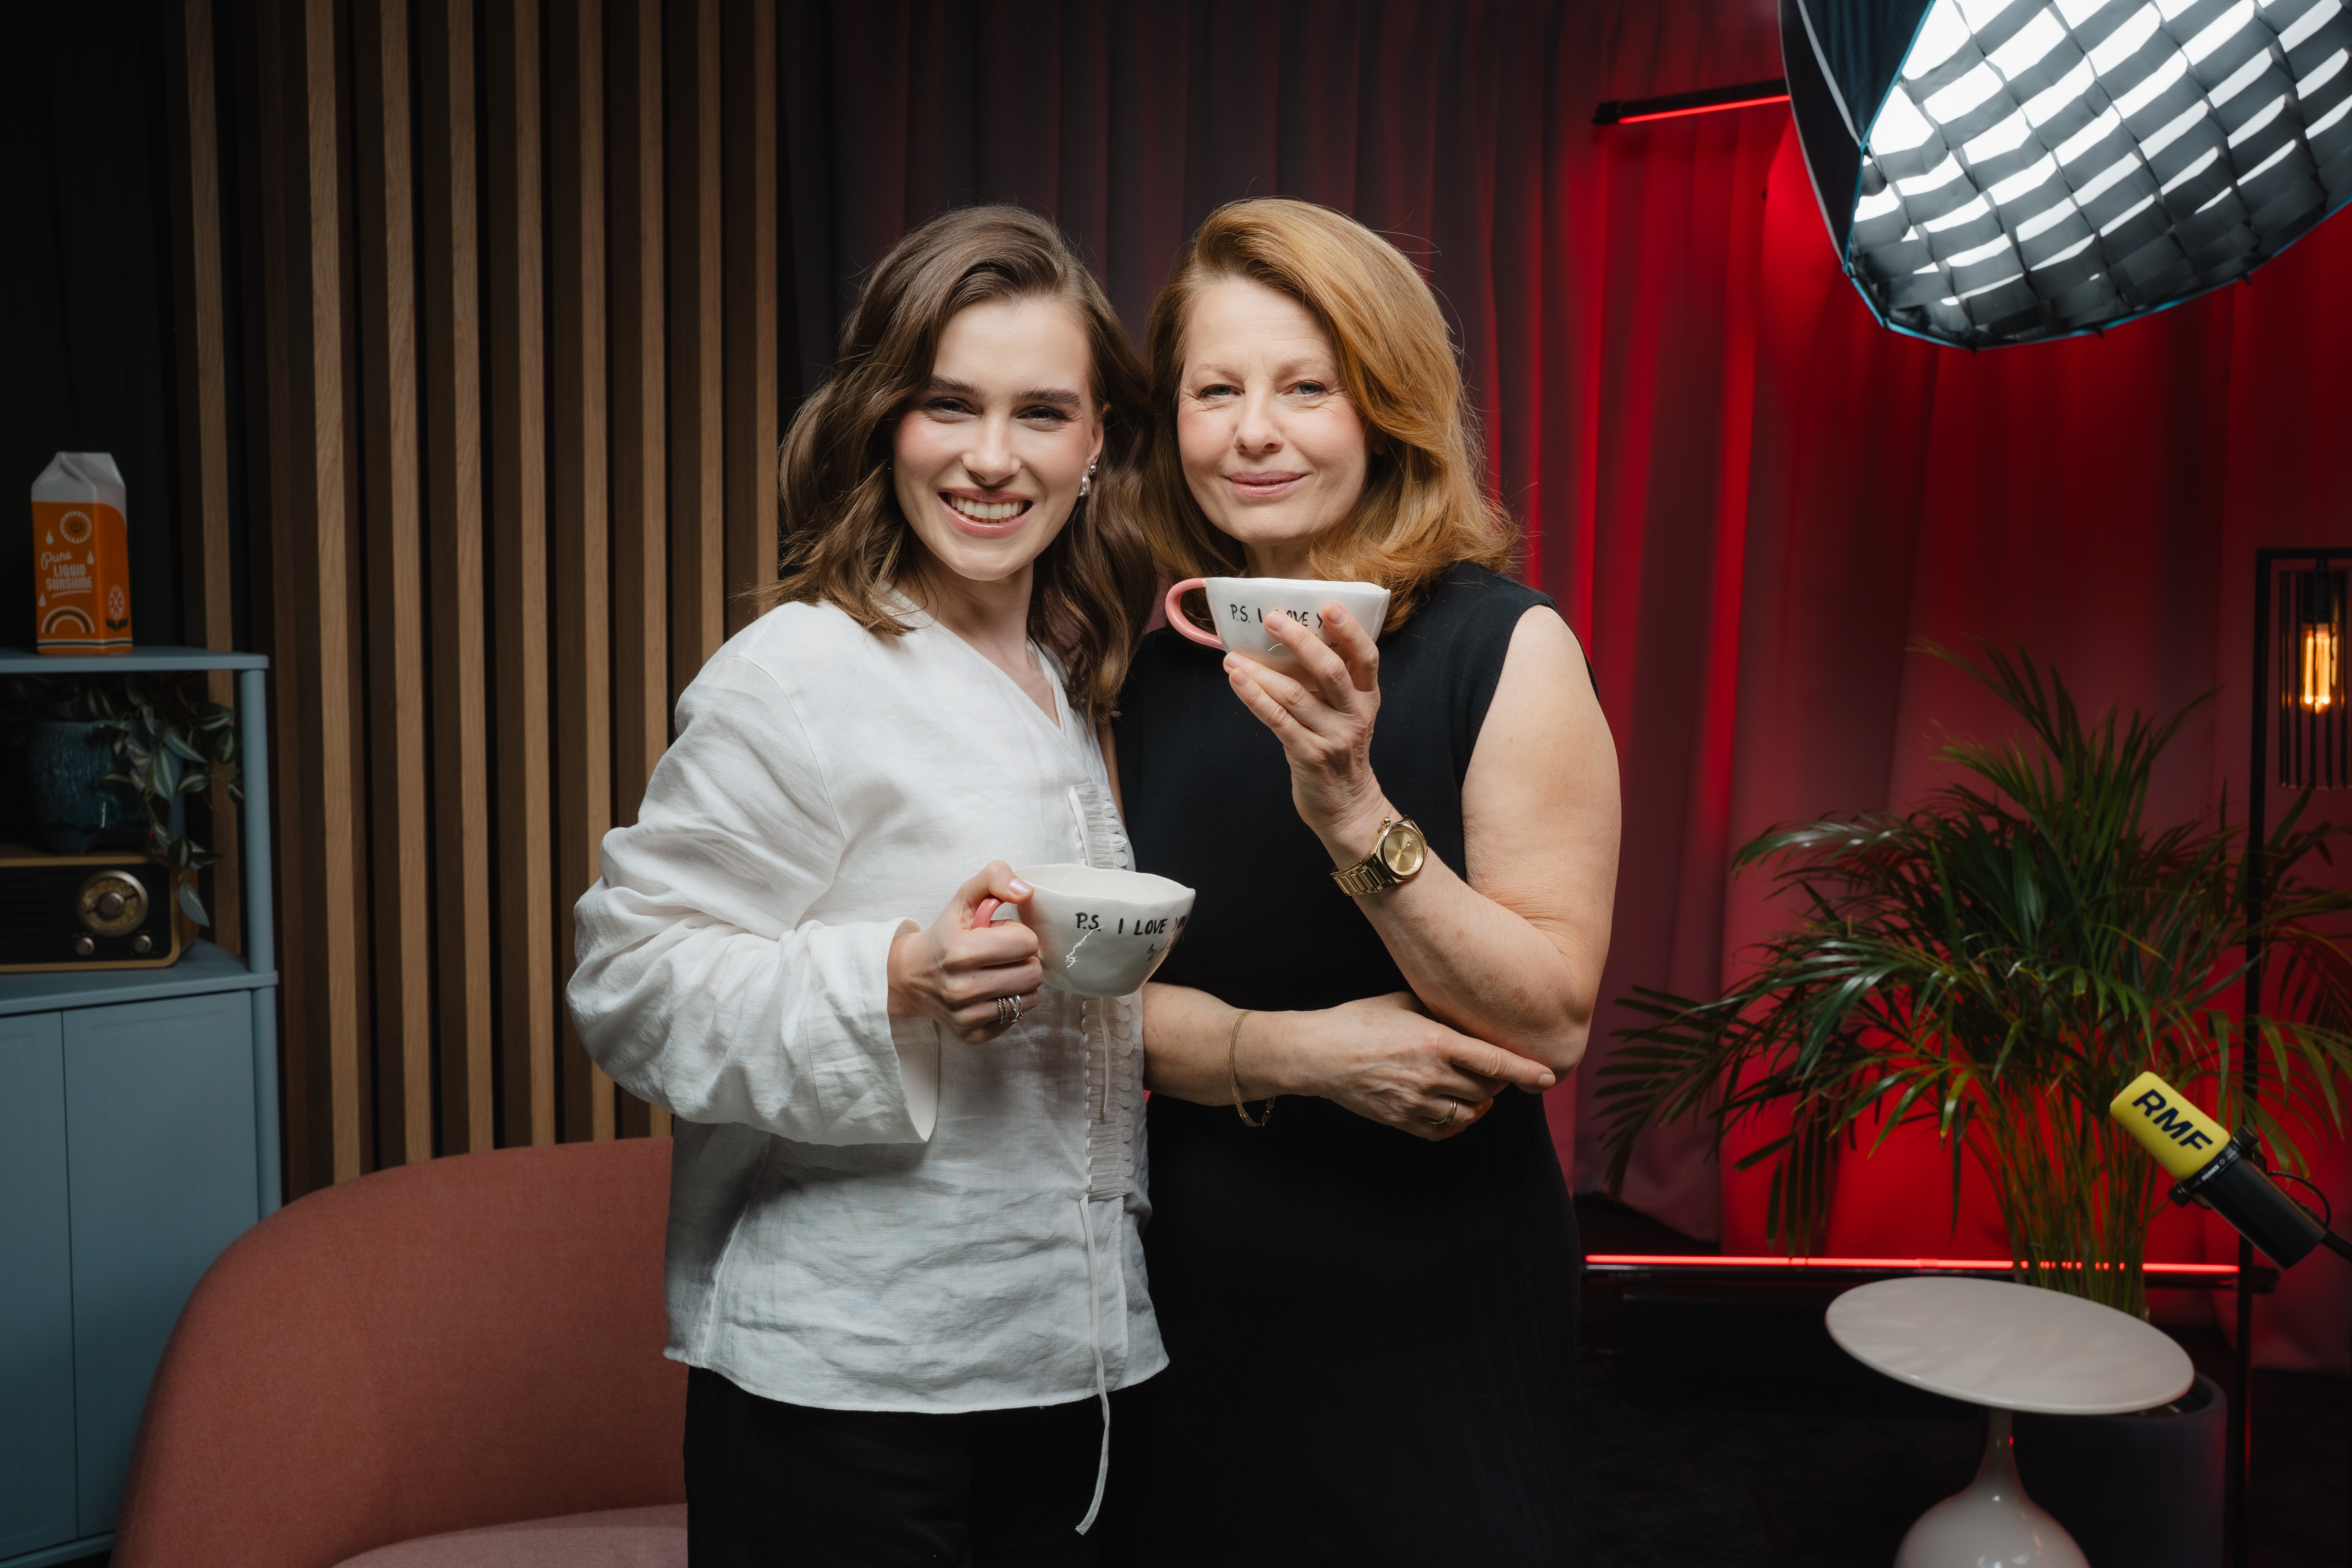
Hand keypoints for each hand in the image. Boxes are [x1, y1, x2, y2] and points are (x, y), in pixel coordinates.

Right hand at [887, 862, 1042, 1044]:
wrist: (911, 975)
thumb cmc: (945, 934)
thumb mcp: (964, 898)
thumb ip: (995, 878)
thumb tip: (1025, 892)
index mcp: (960, 951)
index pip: (1027, 943)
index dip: (1019, 935)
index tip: (1001, 936)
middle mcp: (961, 988)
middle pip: (1033, 973)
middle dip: (1024, 960)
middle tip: (1004, 956)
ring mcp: (966, 1016)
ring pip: (1030, 998)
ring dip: (1021, 983)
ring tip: (999, 973)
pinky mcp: (972, 1035)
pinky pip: (1016, 1018)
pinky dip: (1010, 1004)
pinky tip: (991, 992)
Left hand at [1223, 602, 1390, 855]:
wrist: (1347, 808)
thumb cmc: (1340, 752)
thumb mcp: (1348, 714)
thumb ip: (1331, 684)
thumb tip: (1291, 642)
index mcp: (1368, 698)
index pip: (1366, 657)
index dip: (1350, 630)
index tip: (1328, 605)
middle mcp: (1355, 715)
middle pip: (1330, 669)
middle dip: (1299, 640)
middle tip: (1271, 618)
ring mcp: (1333, 737)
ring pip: (1295, 695)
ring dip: (1261, 672)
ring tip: (1233, 656)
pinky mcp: (1308, 755)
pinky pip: (1277, 721)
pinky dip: (1254, 697)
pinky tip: (1237, 681)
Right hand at [1263, 992, 1555, 1141]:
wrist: (1318, 1054)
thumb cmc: (1359, 1020)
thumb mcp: (1403, 1003)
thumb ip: (1441, 1012)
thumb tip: (1472, 1015)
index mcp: (1435, 1042)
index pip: (1494, 1061)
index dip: (1526, 1071)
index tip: (1548, 1077)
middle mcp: (1431, 1075)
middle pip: (1487, 1087)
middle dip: (1496, 1079)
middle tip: (1490, 1066)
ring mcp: (1417, 1103)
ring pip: (1470, 1112)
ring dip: (1479, 1101)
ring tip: (1471, 1085)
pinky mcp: (1402, 1122)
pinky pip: (1445, 1130)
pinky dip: (1457, 1120)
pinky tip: (1451, 1104)